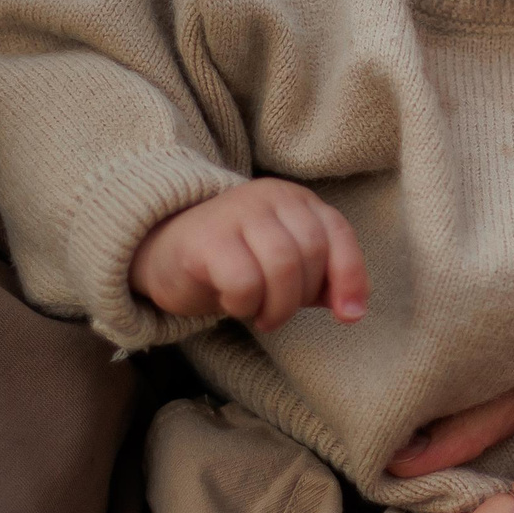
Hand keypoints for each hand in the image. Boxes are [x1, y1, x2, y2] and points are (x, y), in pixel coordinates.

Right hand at [126, 178, 367, 330]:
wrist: (160, 250)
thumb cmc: (231, 261)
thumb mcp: (282, 265)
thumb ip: (319, 280)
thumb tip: (353, 310)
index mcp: (295, 200)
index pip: (338, 233)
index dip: (351, 277)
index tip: (349, 315)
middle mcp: (269, 197)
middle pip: (311, 253)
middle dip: (301, 297)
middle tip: (277, 314)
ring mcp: (237, 213)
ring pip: (283, 266)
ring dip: (276, 306)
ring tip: (258, 314)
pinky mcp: (207, 239)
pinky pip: (245, 281)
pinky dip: (244, 304)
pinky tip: (231, 303)